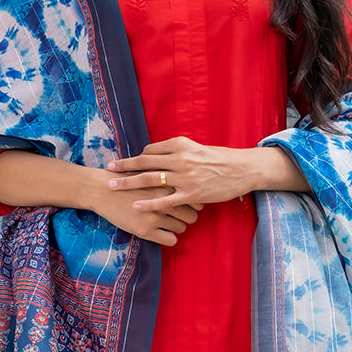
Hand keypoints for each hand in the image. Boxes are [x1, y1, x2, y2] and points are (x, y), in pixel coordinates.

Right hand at [87, 172, 199, 247]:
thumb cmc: (126, 179)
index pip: (194, 199)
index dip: (192, 203)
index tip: (186, 204)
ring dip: (176, 227)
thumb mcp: (149, 173)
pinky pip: (171, 240)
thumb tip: (186, 187)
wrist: (102, 190)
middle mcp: (164, 201)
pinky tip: (160, 232)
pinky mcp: (146, 230)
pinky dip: (168, 237)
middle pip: (191, 216)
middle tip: (177, 216)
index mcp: (166, 185)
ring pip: (182, 228)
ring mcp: (155, 217)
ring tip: (166, 223)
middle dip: (186, 217)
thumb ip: (167, 179)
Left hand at [106, 136, 253, 210]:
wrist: (243, 170)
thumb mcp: (198, 148)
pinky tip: (135, 206)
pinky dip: (149, 204)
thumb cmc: (221, 159)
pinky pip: (165, 201)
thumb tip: (159, 154)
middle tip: (108, 169)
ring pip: (150, 179)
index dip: (139, 158)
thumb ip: (178, 151)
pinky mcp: (191, 195)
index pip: (151, 150)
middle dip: (124, 166)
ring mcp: (185, 178)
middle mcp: (180, 159)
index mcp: (180, 145)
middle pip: (144, 162)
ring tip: (112, 186)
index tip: (127, 163)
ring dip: (128, 182)